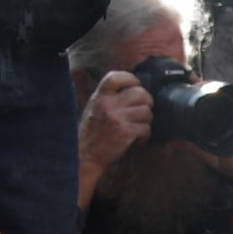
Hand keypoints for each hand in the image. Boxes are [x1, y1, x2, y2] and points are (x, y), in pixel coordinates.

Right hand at [79, 67, 151, 197]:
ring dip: (147, 120)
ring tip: (140, 127)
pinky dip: (145, 135)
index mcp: (99, 97)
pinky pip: (146, 128)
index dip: (130, 79)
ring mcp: (117, 118)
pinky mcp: (126, 132)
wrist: (86, 156)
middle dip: (147, 101)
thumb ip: (108, 97)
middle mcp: (108, 105)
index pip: (115, 77)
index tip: (136, 84)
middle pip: (140, 92)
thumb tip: (132, 88)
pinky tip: (138, 139)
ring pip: (146, 111)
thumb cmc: (92, 133)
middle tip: (144, 110)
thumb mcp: (94, 108)